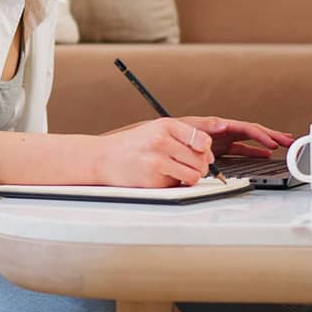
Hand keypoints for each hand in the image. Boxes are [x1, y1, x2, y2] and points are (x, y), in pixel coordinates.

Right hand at [94, 117, 216, 187]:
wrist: (103, 158)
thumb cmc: (132, 144)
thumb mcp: (156, 129)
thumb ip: (183, 136)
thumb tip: (208, 153)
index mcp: (165, 126)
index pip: (202, 139)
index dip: (205, 150)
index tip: (201, 152)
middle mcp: (161, 142)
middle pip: (201, 160)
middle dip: (199, 165)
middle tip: (187, 164)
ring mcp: (157, 162)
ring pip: (194, 175)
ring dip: (189, 177)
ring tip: (176, 171)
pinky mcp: (153, 181)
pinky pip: (178, 186)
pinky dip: (173, 184)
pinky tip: (161, 176)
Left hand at [173, 116, 295, 158]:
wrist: (159, 141)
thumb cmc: (172, 132)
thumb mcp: (187, 128)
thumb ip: (205, 126)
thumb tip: (222, 124)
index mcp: (218, 124)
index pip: (246, 128)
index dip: (260, 135)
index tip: (272, 143)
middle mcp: (223, 131)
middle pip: (253, 131)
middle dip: (272, 135)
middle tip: (289, 141)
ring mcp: (223, 139)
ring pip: (250, 140)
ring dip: (267, 142)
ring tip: (284, 145)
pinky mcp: (219, 148)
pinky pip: (242, 149)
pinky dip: (254, 151)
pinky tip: (265, 155)